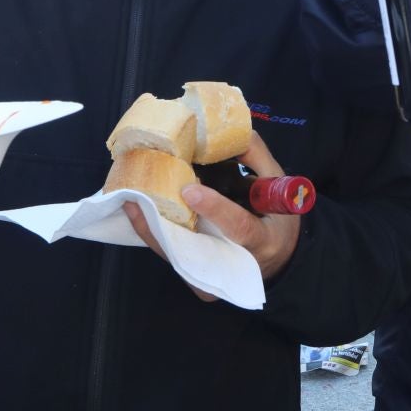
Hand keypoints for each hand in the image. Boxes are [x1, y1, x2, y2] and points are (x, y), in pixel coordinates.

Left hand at [124, 130, 301, 298]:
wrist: (277, 260)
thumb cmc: (279, 222)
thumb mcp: (280, 188)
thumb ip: (257, 160)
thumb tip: (232, 132)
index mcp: (262, 240)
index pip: (238, 226)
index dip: (214, 208)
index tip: (189, 190)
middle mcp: (233, 264)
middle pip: (195, 248)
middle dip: (162, 223)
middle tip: (138, 194)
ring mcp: (212, 276)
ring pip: (176, 254)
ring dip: (150, 226)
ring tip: (130, 198)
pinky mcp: (196, 278)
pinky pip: (171, 254)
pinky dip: (153, 232)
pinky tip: (136, 211)